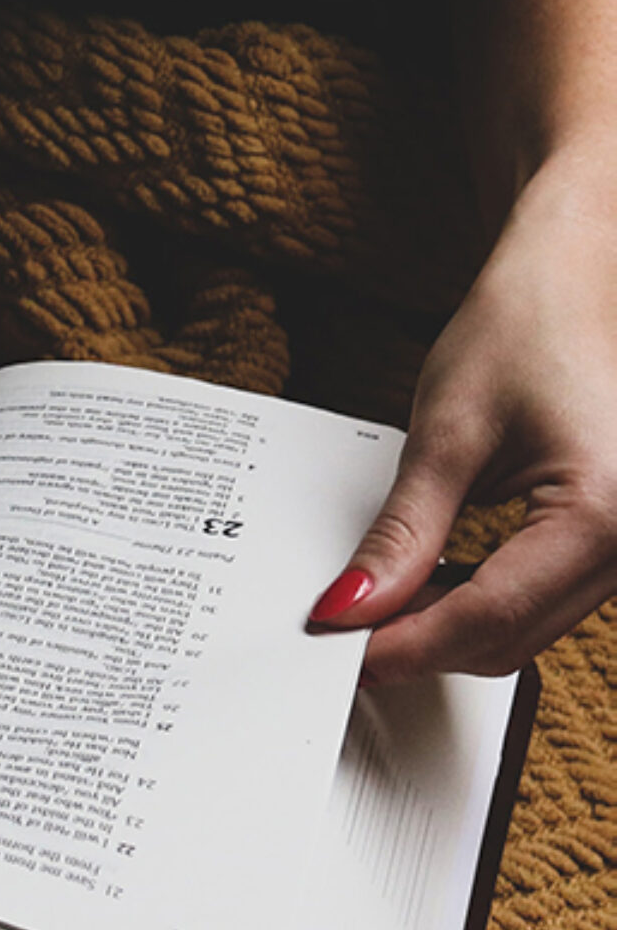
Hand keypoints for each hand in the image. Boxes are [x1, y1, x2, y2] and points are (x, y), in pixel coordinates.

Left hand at [309, 151, 616, 680]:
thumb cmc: (522, 330)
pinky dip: (473, 606)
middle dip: (419, 645)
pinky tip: (424, 586)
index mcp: (606, 511)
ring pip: (522, 633)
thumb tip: (350, 609)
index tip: (339, 649)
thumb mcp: (446, 435)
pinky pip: (535, 603)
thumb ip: (402, 534)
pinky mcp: (607, 544)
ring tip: (373, 605)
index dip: (403, 645)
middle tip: (342, 633)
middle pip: (508, 639)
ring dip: (444, 631)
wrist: (570, 281)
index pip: (488, 618)